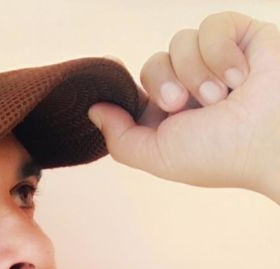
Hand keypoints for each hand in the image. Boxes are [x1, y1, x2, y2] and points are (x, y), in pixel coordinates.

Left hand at [88, 11, 279, 200]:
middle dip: (167, 85)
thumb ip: (121, 138)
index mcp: (172, 118)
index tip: (160, 111)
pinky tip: (241, 76)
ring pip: (179, 42)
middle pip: (153, 63)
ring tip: (223, 97)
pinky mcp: (242, 36)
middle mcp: (192, 88)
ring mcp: (217, 61)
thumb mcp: (157, 155)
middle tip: (188, 105)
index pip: (137, 90)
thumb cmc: (219, 154)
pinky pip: (211, 25)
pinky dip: (221, 52)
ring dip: (197, 73)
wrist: (271, 139)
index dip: (143, 96)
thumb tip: (93, 110)